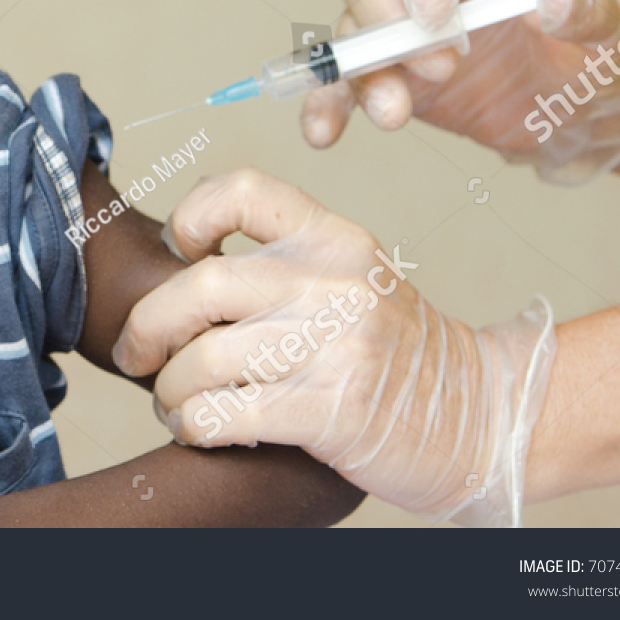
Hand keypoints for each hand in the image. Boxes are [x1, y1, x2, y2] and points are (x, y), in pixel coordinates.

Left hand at [112, 169, 556, 525]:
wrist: (482, 417)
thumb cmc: (398, 353)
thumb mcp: (354, 281)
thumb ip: (284, 266)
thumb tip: (184, 266)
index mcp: (336, 240)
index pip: (246, 190)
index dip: (193, 213)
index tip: (179, 250)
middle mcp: (335, 285)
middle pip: (201, 286)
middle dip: (149, 326)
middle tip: (137, 353)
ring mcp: (337, 350)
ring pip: (205, 361)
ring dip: (170, 390)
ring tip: (174, 403)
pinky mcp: (332, 414)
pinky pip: (228, 416)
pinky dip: (195, 426)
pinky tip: (199, 429)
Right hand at [303, 0, 619, 182]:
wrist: (578, 112)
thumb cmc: (596, 54)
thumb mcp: (615, 30)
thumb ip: (590, 9)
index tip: (436, 13)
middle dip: (388, 19)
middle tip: (437, 67)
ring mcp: (399, 28)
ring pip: (351, 32)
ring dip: (363, 73)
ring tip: (396, 116)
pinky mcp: (386, 76)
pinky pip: (341, 85)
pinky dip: (326, 106)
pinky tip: (324, 134)